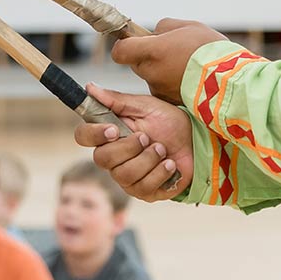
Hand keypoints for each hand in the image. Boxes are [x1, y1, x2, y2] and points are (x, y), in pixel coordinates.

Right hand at [72, 84, 193, 202]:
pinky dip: (160, 173)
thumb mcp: (145, 106)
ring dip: (148, 159)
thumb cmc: (170, 122)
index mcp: (109, 135)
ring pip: (124, 175)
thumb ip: (116, 100)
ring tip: (162, 149)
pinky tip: (170, 164)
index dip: (94, 134)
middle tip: (147, 137)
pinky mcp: (145, 192)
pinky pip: (144, 187)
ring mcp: (127, 178)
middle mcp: (113, 159)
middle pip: (102, 159)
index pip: (83, 136)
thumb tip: (90, 87)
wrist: (197, 141)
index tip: (113, 129)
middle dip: (129, 147)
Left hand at [111, 18, 229, 102]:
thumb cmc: (208, 49)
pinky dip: (172, 83)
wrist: (228, 80)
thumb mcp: (187, 26)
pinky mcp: (170, 101)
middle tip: (171, 50)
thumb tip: (155, 34)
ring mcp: (159, 89)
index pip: (120, 51)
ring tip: (186, 64)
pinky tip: (190, 77)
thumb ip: (164, 28)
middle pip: (137, 63)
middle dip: (149, 56)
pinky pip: (164, 89)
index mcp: (151, 51)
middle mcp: (151, 72)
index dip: (125, 45)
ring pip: (152, 76)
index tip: (136, 40)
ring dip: (162, 70)